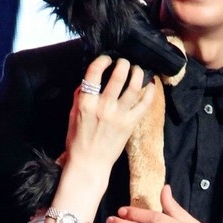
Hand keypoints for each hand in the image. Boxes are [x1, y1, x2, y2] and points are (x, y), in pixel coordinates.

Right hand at [65, 56, 155, 172]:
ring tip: (138, 69)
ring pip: (134, 87)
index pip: (94, 72)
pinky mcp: (131, 123)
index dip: (102, 60)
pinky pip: (145, 104)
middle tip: (125, 62)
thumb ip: (80, 96)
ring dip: (138, 73)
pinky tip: (150, 84)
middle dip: (124, 64)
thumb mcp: (72, 114)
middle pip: (118, 76)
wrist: (90, 163)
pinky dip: (150, 91)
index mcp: (86, 102)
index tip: (107, 59)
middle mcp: (104, 106)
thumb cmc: (77, 140)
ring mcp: (119, 115)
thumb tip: (89, 79)